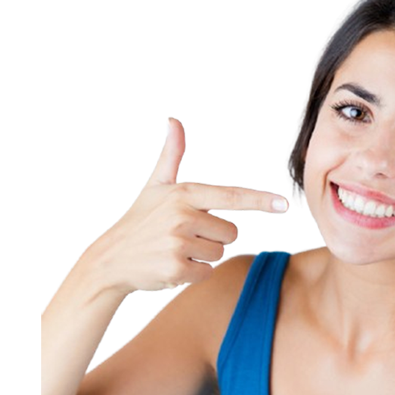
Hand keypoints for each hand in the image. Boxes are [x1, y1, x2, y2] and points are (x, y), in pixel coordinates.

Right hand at [76, 118, 289, 294]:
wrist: (110, 259)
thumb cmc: (139, 220)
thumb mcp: (155, 185)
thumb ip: (171, 155)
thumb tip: (173, 120)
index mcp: (183, 194)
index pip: (231, 196)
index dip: (260, 200)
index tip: (284, 204)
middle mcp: (182, 217)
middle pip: (231, 233)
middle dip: (214, 237)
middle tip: (186, 236)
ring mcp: (178, 244)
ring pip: (220, 254)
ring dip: (204, 256)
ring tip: (177, 250)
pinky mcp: (176, 269)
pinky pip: (207, 272)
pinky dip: (195, 273)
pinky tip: (173, 265)